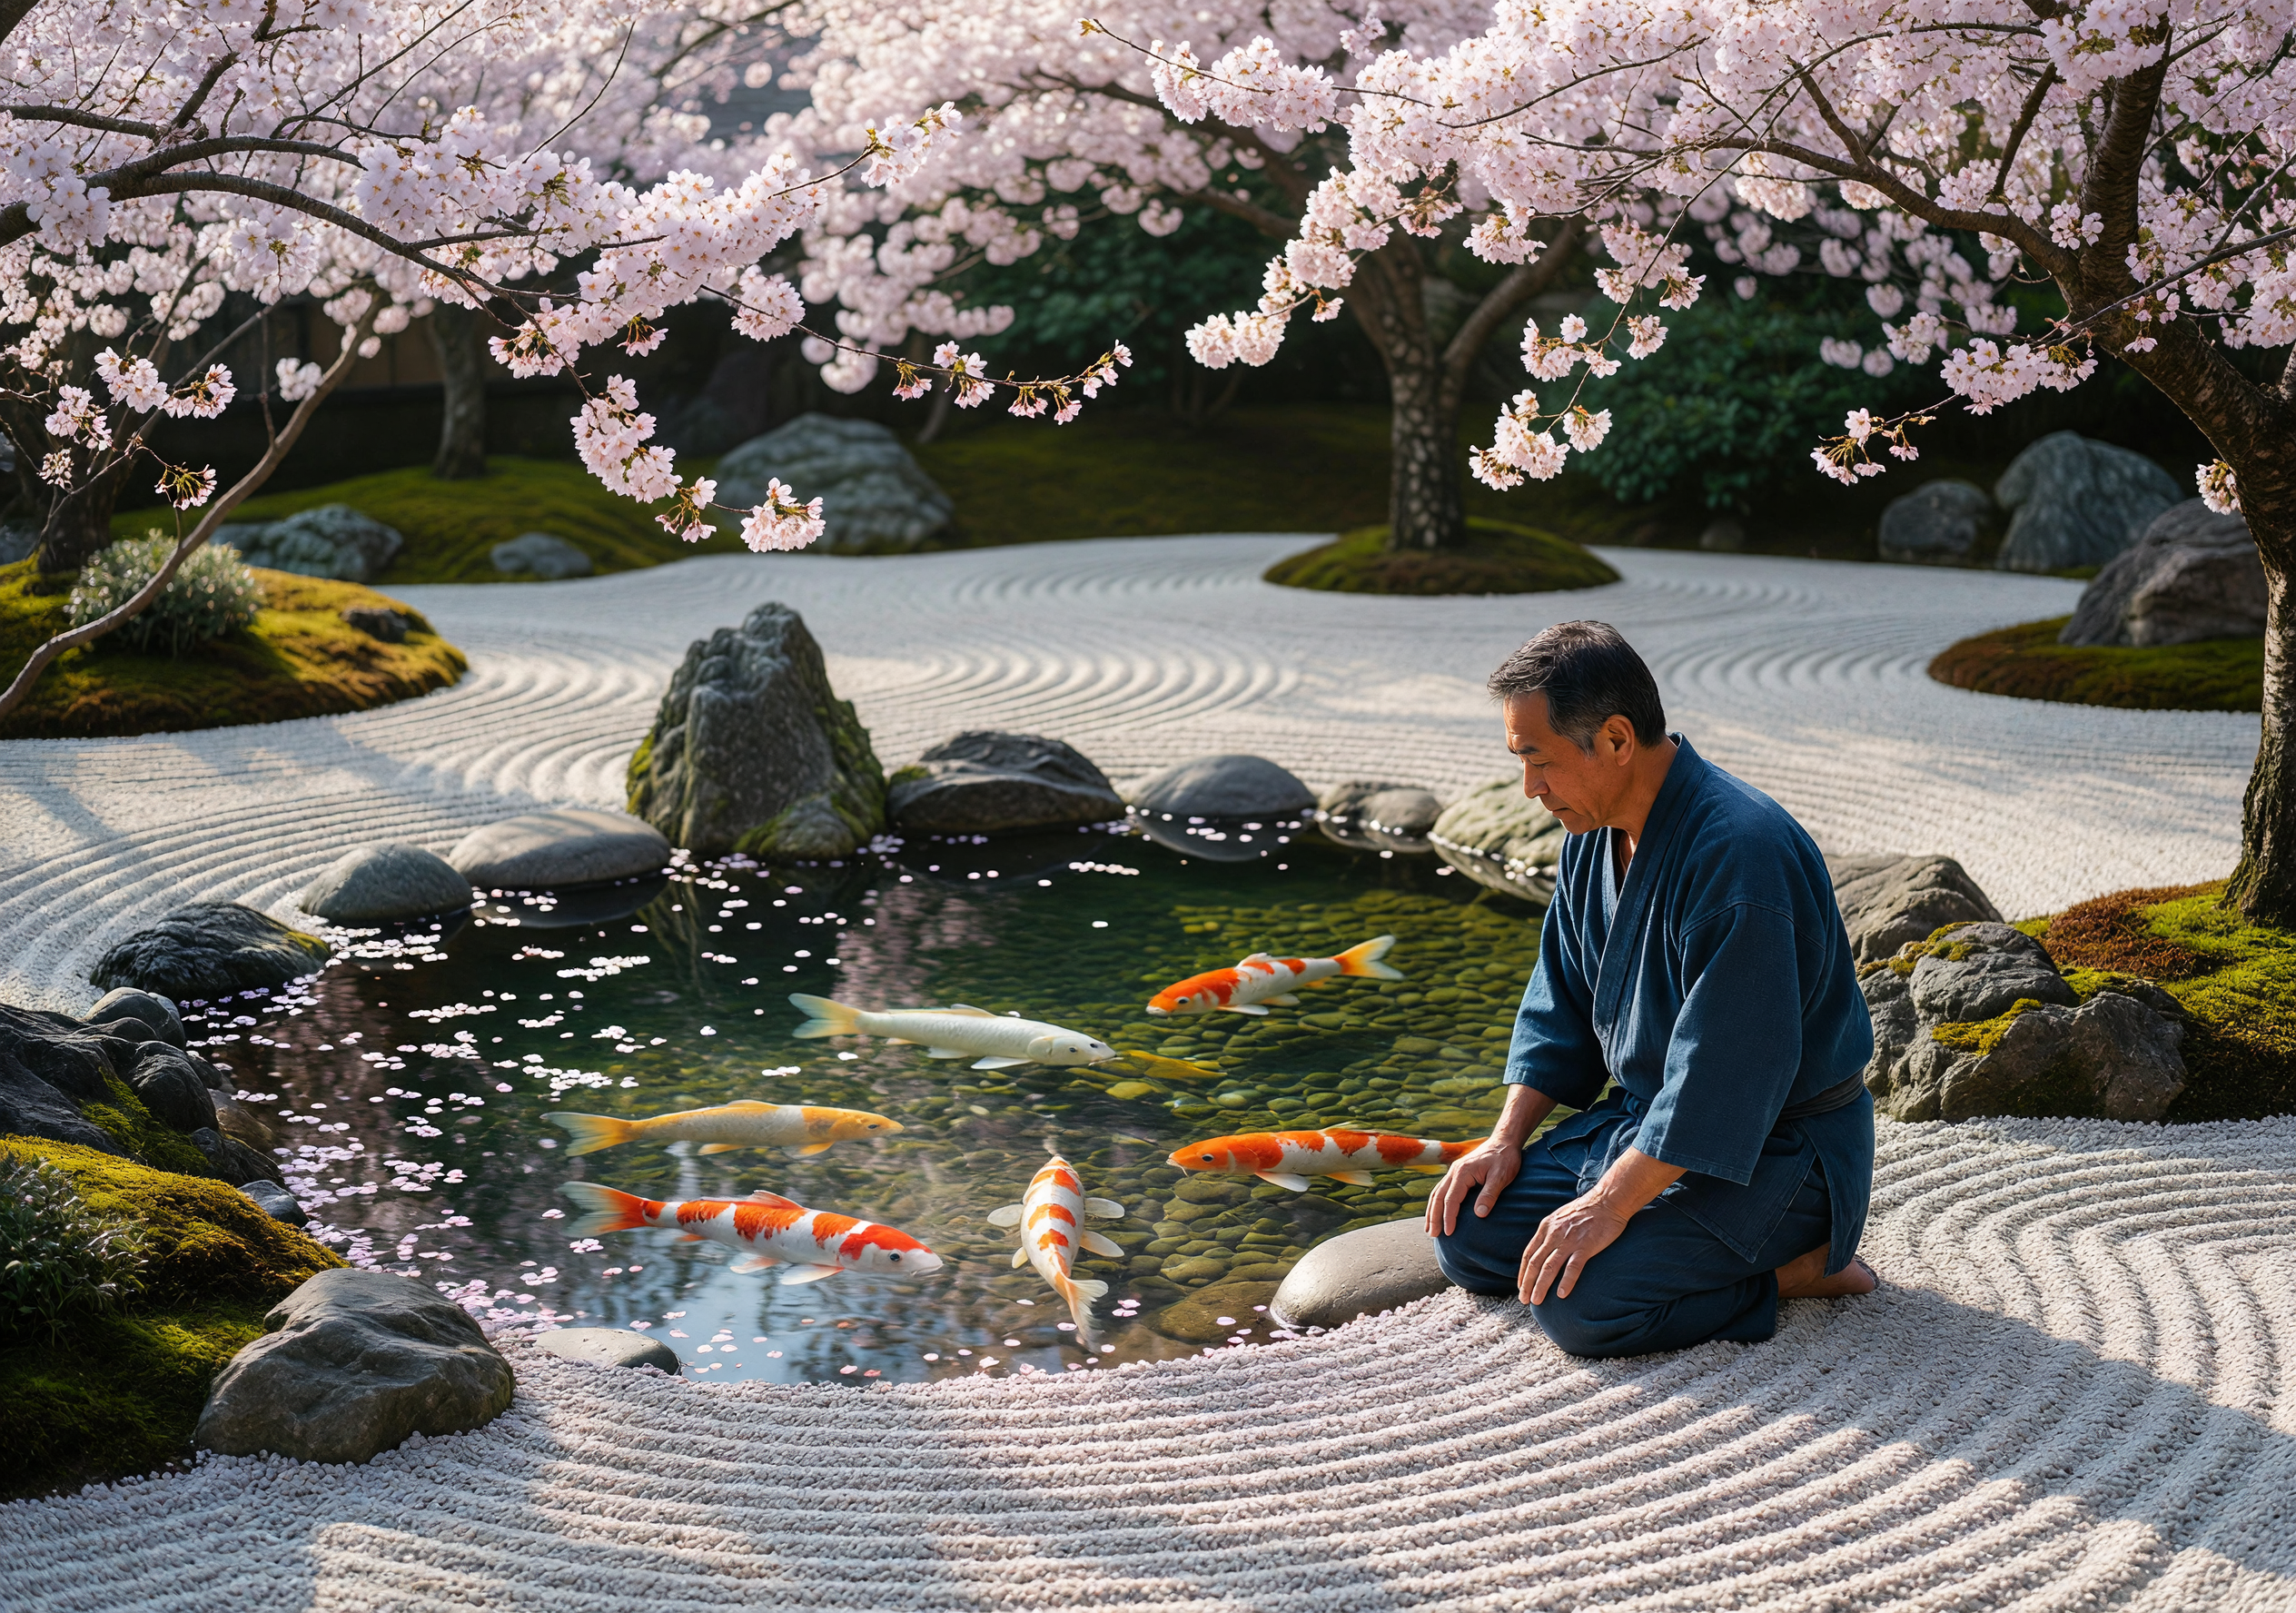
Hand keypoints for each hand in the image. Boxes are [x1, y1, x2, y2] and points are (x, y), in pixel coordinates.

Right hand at [1424, 1138, 1521, 1237]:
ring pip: (1437, 1193)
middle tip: (1433, 1235)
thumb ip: (1489, 1194)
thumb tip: (1479, 1215)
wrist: (1504, 1141)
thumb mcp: (1501, 1176)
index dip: (1449, 1217)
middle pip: (1437, 1197)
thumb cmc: (1505, 1158)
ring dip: (1432, 1211)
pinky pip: (1443, 1190)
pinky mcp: (1458, 1174)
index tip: (1449, 1233)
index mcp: (1462, 1172)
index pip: (1451, 1199)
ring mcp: (1454, 1172)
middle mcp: (1454, 1172)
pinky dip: (1437, 1203)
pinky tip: (1438, 1212)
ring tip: (1430, 1228)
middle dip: (1434, 1217)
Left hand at [1516, 1190, 1630, 1304]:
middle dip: (1527, 1283)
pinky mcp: (1586, 1246)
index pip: (1529, 1253)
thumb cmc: (1586, 1210)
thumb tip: (1544, 1248)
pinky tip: (1561, 1294)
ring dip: (1541, 1286)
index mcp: (1546, 1227)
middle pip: (1535, 1263)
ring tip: (1536, 1301)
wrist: (1608, 1200)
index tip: (1521, 1286)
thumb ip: (1551, 1232)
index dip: (1523, 1272)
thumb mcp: (1561, 1217)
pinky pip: (1573, 1267)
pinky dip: (1566, 1282)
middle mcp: (1554, 1234)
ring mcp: (1569, 1240)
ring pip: (1549, 1267)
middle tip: (1524, 1299)